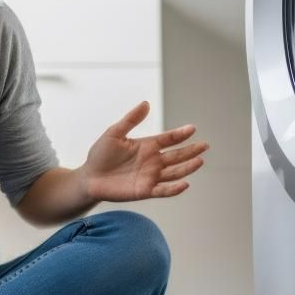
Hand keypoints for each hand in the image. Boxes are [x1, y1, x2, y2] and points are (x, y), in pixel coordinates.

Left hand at [80, 101, 207, 201]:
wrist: (89, 177)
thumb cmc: (100, 154)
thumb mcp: (114, 133)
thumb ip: (131, 120)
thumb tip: (146, 103)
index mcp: (147, 146)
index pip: (169, 139)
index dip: (180, 134)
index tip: (192, 128)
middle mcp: (153, 161)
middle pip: (177, 155)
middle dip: (191, 150)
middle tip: (205, 145)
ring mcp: (150, 176)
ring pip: (174, 172)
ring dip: (187, 167)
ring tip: (200, 160)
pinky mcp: (145, 190)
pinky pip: (163, 190)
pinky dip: (175, 188)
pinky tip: (185, 183)